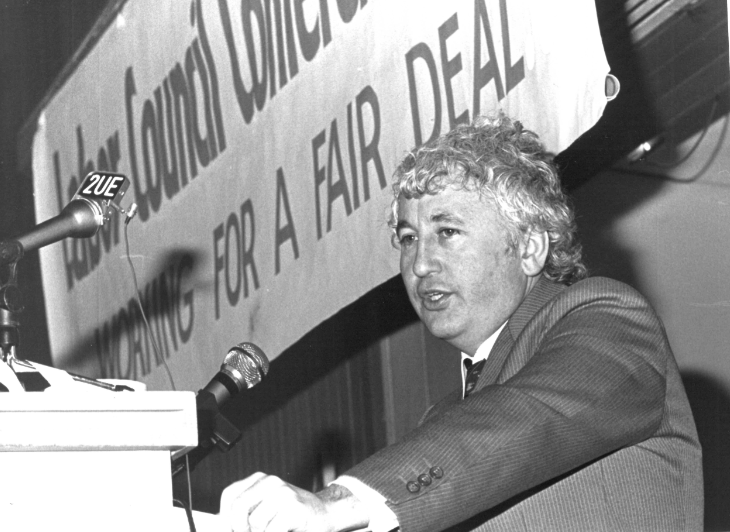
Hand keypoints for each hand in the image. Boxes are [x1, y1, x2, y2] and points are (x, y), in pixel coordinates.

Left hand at [220, 472, 368, 531]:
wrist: (324, 514)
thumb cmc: (291, 515)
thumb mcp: (264, 507)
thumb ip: (244, 513)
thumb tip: (221, 525)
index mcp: (260, 479)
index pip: (229, 496)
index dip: (226, 518)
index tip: (234, 529)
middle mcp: (271, 482)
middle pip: (238, 507)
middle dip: (240, 528)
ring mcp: (284, 494)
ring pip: (255, 523)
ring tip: (275, 529)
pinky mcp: (294, 509)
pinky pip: (271, 530)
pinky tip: (285, 530)